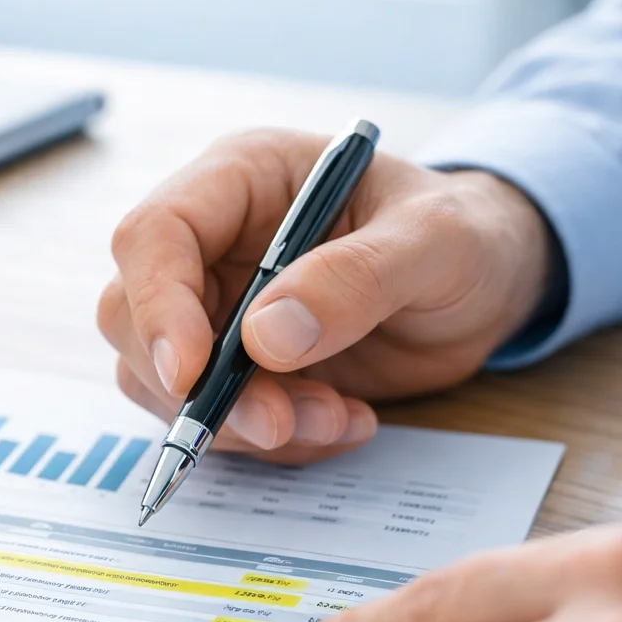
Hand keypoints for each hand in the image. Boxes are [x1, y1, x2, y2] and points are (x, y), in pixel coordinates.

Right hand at [98, 129, 552, 462]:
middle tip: (282, 423)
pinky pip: (219, 421)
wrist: (488, 286)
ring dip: (244, 424)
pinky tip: (345, 421)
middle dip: (199, 387)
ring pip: (164, 383)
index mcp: (241, 179)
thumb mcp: (436, 242)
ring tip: (339, 417)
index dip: (157, 306)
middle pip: (133, 317)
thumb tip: (264, 338)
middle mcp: (211, 244)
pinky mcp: (235, 371)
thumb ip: (357, 279)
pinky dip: (276, 441)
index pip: (154, 235)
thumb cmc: (464, 236)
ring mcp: (216, 310)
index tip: (191, 375)